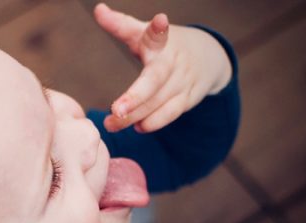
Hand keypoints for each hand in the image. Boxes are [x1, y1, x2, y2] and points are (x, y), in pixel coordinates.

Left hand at [93, 3, 231, 132]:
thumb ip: (120, 25)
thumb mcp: (144, 32)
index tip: (160, 21)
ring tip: (112, 124)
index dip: (159, 28)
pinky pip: (171, 113)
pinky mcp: (188, 99)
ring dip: (136, 116)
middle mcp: (173, 62)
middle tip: (115, 111)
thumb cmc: (164, 44)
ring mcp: (182, 82)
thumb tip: (98, 9)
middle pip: (156, 80)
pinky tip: (137, 128)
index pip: (159, 34)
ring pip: (160, 102)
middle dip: (136, 97)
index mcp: (162, 42)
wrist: (207, 56)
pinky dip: (154, 122)